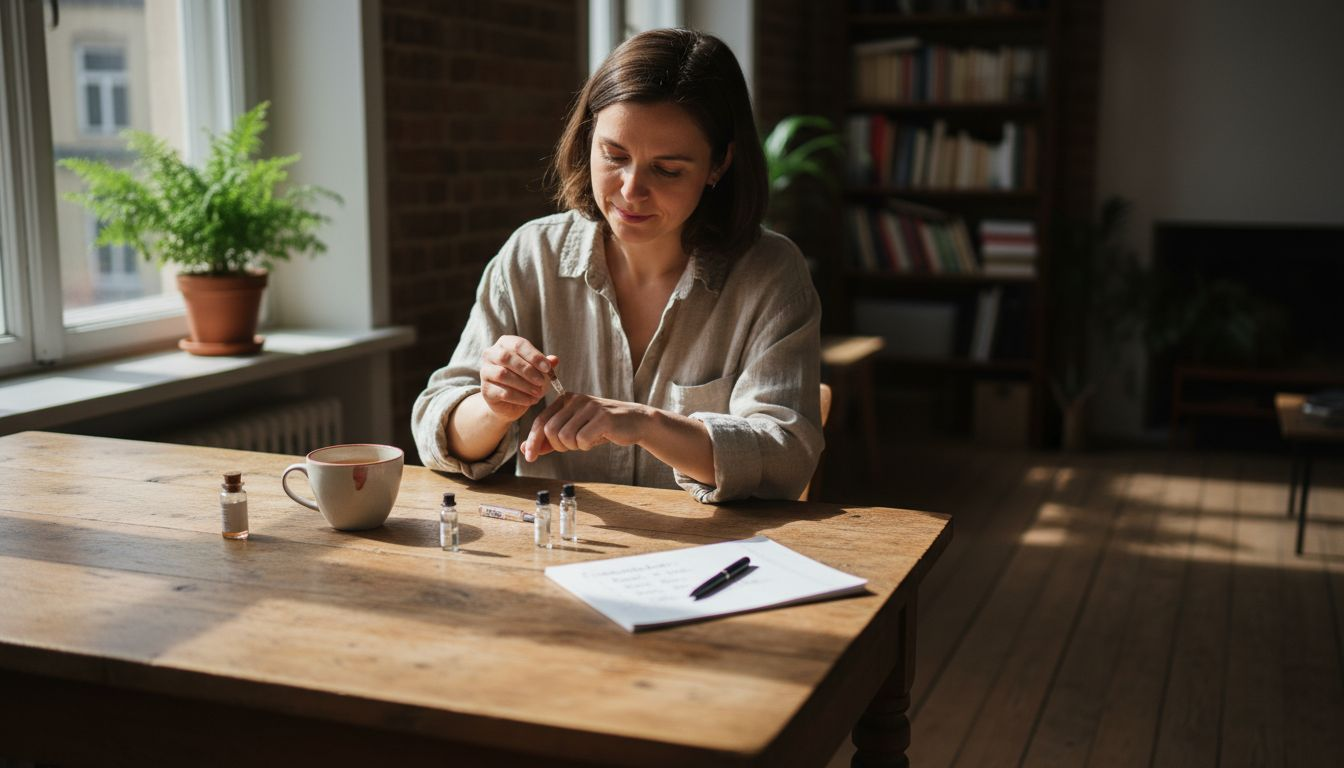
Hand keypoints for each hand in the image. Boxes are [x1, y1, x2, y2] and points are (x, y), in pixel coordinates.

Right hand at [479, 335, 558, 422]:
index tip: (547, 368)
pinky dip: (520, 397)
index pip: (518, 345)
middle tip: (542, 382)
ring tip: (538, 393)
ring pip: (503, 375)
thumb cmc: (524, 380)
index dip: (534, 356)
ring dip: (524, 385)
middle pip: (507, 358)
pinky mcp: (485, 390)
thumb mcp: (537, 370)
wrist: (508, 402)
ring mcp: (485, 372)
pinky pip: (502, 392)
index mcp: (505, 343)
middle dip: (528, 370)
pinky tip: (531, 400)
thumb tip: (554, 360)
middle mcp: (491, 354)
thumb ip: (544, 364)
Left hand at [521, 393, 650, 461]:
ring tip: (586, 441)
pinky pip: (582, 440)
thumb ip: (550, 439)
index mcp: (566, 399)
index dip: (533, 440)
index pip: (540, 420)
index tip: (529, 457)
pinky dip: (586, 446)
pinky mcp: (602, 417)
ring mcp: (589, 407)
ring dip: (573, 446)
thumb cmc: (602, 428)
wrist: (635, 422)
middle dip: (557, 446)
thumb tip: (526, 449)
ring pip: (565, 436)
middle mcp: (575, 399)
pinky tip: (596, 440)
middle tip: (572, 446)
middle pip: (550, 430)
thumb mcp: (574, 431)